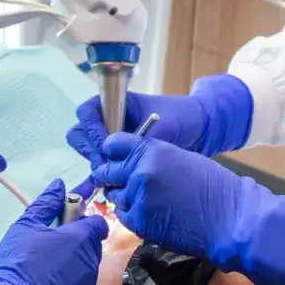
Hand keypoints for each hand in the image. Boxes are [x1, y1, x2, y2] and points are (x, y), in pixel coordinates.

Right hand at [0, 180, 109, 284]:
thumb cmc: (16, 264)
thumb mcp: (25, 227)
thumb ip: (46, 204)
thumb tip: (59, 184)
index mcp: (80, 239)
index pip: (97, 224)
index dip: (84, 224)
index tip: (67, 228)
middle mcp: (91, 264)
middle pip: (91, 250)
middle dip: (76, 248)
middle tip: (49, 254)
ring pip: (85, 274)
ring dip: (71, 272)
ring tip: (44, 279)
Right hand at [67, 74, 252, 167]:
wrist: (202, 128)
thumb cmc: (183, 118)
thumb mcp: (162, 127)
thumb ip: (138, 141)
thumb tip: (113, 157)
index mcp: (117, 102)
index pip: (87, 112)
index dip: (92, 129)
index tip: (106, 145)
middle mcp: (111, 119)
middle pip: (81, 133)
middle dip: (90, 149)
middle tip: (107, 164)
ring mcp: (114, 137)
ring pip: (89, 151)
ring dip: (97, 163)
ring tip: (114, 175)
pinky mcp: (121, 155)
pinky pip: (103, 163)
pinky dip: (106, 173)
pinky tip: (119, 182)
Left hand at [91, 134, 284, 284]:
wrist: (229, 218)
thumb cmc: (214, 187)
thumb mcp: (182, 159)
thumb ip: (155, 158)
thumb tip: (135, 163)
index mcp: (153, 150)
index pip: (114, 144)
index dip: (112, 151)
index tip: (114, 157)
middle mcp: (140, 171)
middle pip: (108, 171)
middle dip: (112, 176)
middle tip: (122, 182)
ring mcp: (138, 197)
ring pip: (115, 195)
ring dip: (124, 197)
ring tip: (145, 201)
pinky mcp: (139, 222)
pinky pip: (124, 216)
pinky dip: (132, 215)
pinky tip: (150, 214)